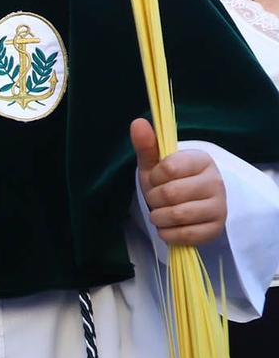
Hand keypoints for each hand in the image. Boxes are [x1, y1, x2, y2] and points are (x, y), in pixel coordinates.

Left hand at [132, 119, 225, 246]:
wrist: (188, 208)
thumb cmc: (169, 183)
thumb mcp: (155, 165)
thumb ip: (147, 145)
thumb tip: (138, 122)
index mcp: (202, 160)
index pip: (168, 168)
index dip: (155, 177)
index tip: (159, 178)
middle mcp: (216, 182)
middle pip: (170, 194)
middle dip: (155, 199)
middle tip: (159, 198)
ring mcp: (219, 206)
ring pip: (176, 215)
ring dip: (159, 217)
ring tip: (163, 212)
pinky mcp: (216, 229)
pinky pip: (183, 235)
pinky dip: (168, 233)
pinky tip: (171, 226)